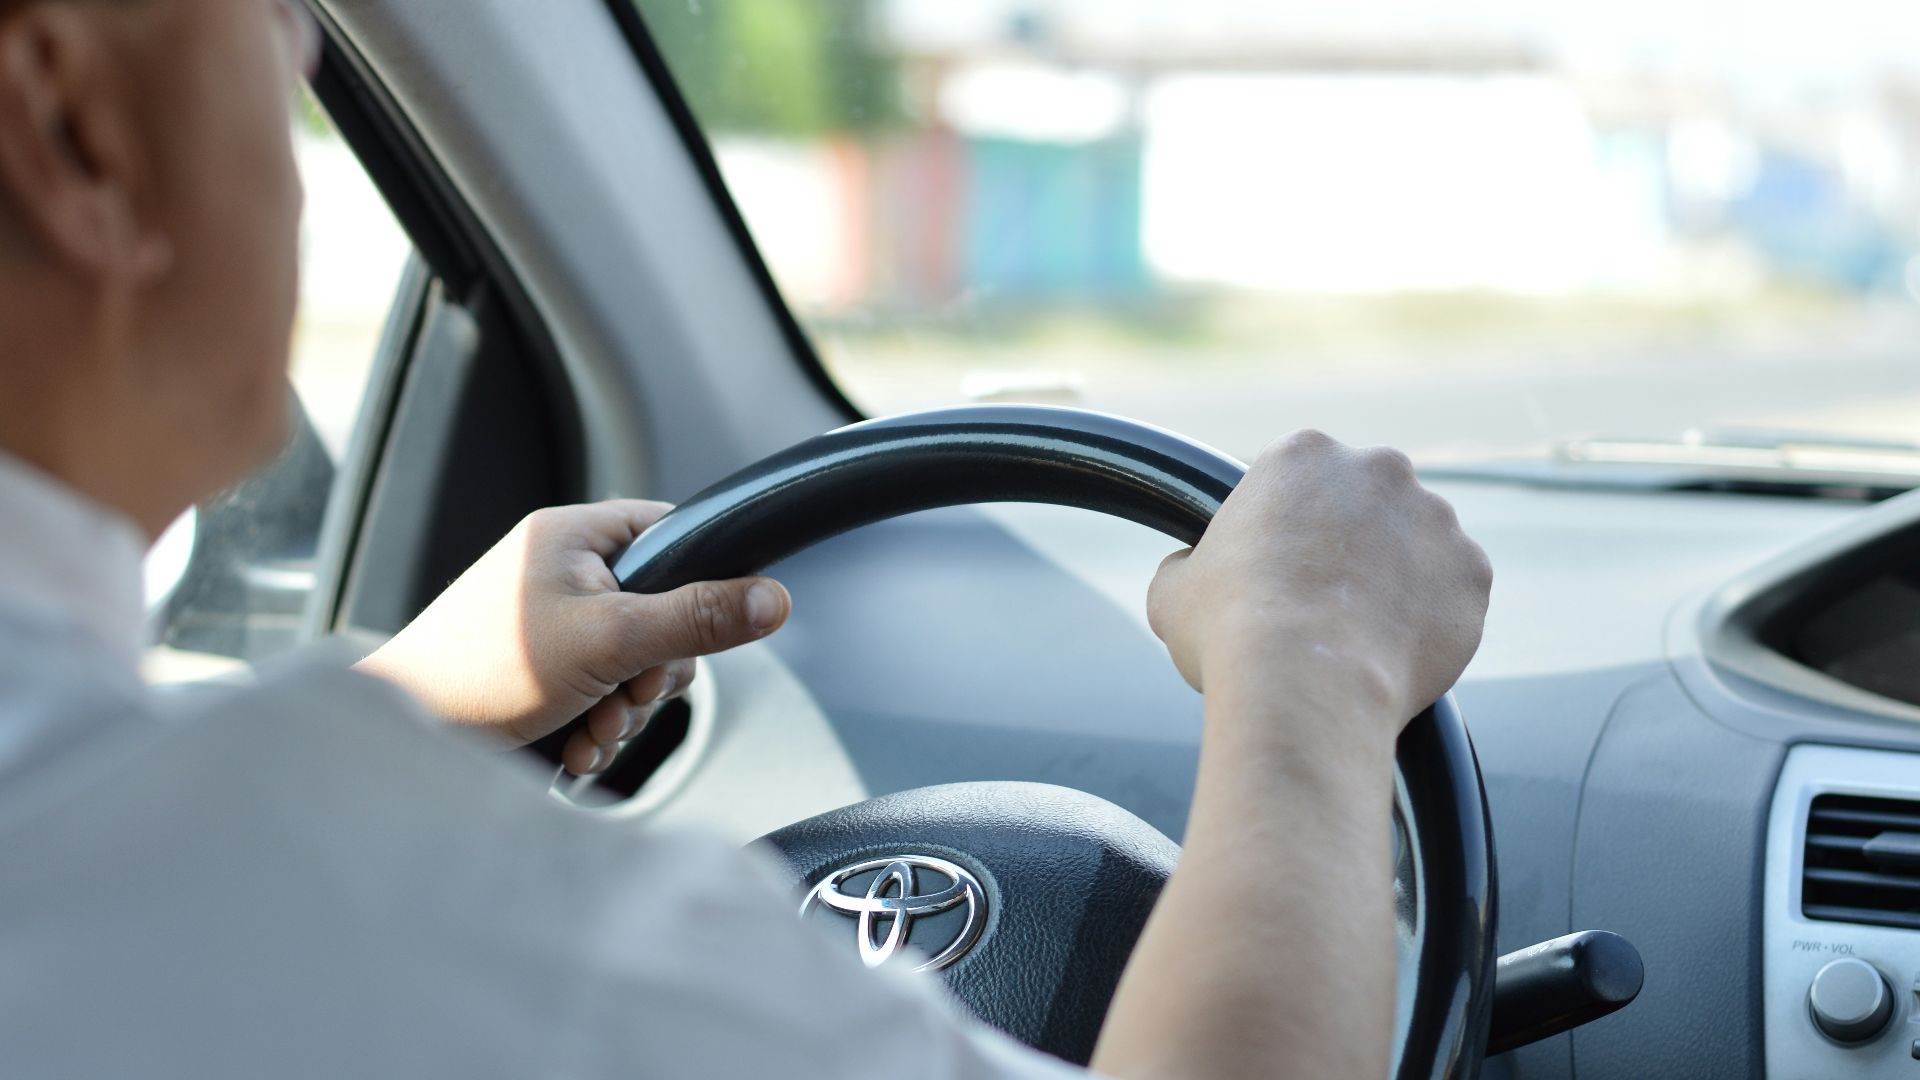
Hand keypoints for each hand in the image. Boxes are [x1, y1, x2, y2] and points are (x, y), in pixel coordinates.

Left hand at [355, 500, 790, 773]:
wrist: (402, 739)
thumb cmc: (482, 674)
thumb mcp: (610, 641)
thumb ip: (697, 619)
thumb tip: (775, 600)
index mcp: (573, 535)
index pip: (674, 535)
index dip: (699, 585)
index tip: (692, 634)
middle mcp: (562, 571)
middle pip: (664, 613)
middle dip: (653, 676)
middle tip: (624, 697)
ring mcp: (550, 623)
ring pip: (635, 664)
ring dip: (624, 712)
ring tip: (588, 732)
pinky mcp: (540, 671)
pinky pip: (600, 693)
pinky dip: (596, 728)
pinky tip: (573, 746)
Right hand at [1146, 430, 1490, 729]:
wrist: (1305, 684)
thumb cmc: (1231, 631)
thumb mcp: (1173, 590)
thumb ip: (1187, 565)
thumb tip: (1187, 572)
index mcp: (1303, 454)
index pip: (1300, 478)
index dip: (1287, 524)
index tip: (1280, 565)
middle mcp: (1379, 469)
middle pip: (1367, 500)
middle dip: (1351, 541)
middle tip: (1322, 599)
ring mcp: (1435, 517)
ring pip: (1417, 544)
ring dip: (1397, 577)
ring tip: (1361, 635)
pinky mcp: (1472, 572)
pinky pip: (1454, 591)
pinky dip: (1433, 617)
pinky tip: (1396, 651)